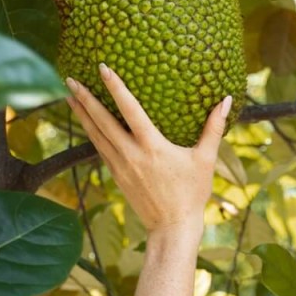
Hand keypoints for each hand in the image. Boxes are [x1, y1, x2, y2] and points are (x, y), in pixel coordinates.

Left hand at [65, 63, 231, 234]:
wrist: (172, 227)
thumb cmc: (192, 193)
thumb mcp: (206, 159)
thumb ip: (214, 128)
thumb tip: (227, 100)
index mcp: (152, 147)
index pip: (129, 110)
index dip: (116, 88)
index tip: (103, 69)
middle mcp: (131, 154)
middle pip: (102, 121)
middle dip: (85, 99)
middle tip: (70, 79)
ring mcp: (120, 166)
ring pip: (95, 135)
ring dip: (81, 114)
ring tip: (69, 95)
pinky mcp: (117, 176)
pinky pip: (100, 149)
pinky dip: (91, 133)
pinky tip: (86, 123)